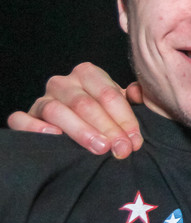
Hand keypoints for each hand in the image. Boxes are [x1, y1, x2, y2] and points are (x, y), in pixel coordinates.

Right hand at [6, 62, 142, 157]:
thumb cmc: (107, 115)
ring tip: (100, 148)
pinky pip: (21, 119)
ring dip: (80, 131)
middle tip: (121, 149)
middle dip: (107, 128)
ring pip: (56, 111)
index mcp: (88, 74)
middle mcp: (63, 83)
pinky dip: (35, 128)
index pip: (108, 94)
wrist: (86, 128)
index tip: (135, 140)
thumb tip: (137, 92)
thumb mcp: (123, 106)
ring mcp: (43, 99)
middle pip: (84, 104)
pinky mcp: (27, 116)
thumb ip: (134, 99)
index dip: (124, 119)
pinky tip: (54, 137)